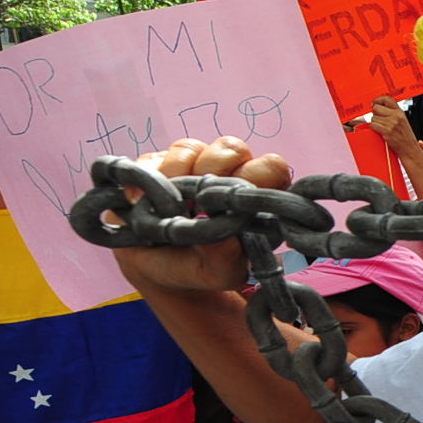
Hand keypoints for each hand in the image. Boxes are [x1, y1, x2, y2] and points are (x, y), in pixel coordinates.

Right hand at [112, 137, 291, 293]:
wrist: (157, 269)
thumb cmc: (199, 268)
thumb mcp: (218, 274)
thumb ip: (229, 259)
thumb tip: (228, 237)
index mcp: (254, 196)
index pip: (271, 166)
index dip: (258, 176)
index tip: (236, 203)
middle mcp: (228, 173)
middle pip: (232, 149)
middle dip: (216, 174)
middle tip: (200, 206)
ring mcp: (193, 165)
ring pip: (194, 149)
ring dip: (181, 178)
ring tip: (175, 209)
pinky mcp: (158, 164)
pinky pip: (157, 158)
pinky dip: (154, 180)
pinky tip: (151, 203)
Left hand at [366, 96, 422, 156]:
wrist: (410, 150)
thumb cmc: (405, 138)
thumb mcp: (402, 121)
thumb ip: (392, 113)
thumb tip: (376, 107)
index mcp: (400, 112)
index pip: (387, 99)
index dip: (378, 100)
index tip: (374, 104)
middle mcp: (396, 116)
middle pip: (376, 108)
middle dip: (375, 114)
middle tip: (379, 120)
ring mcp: (392, 123)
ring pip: (373, 118)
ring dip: (374, 123)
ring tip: (382, 129)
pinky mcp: (387, 131)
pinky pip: (373, 125)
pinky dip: (373, 129)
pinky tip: (379, 132)